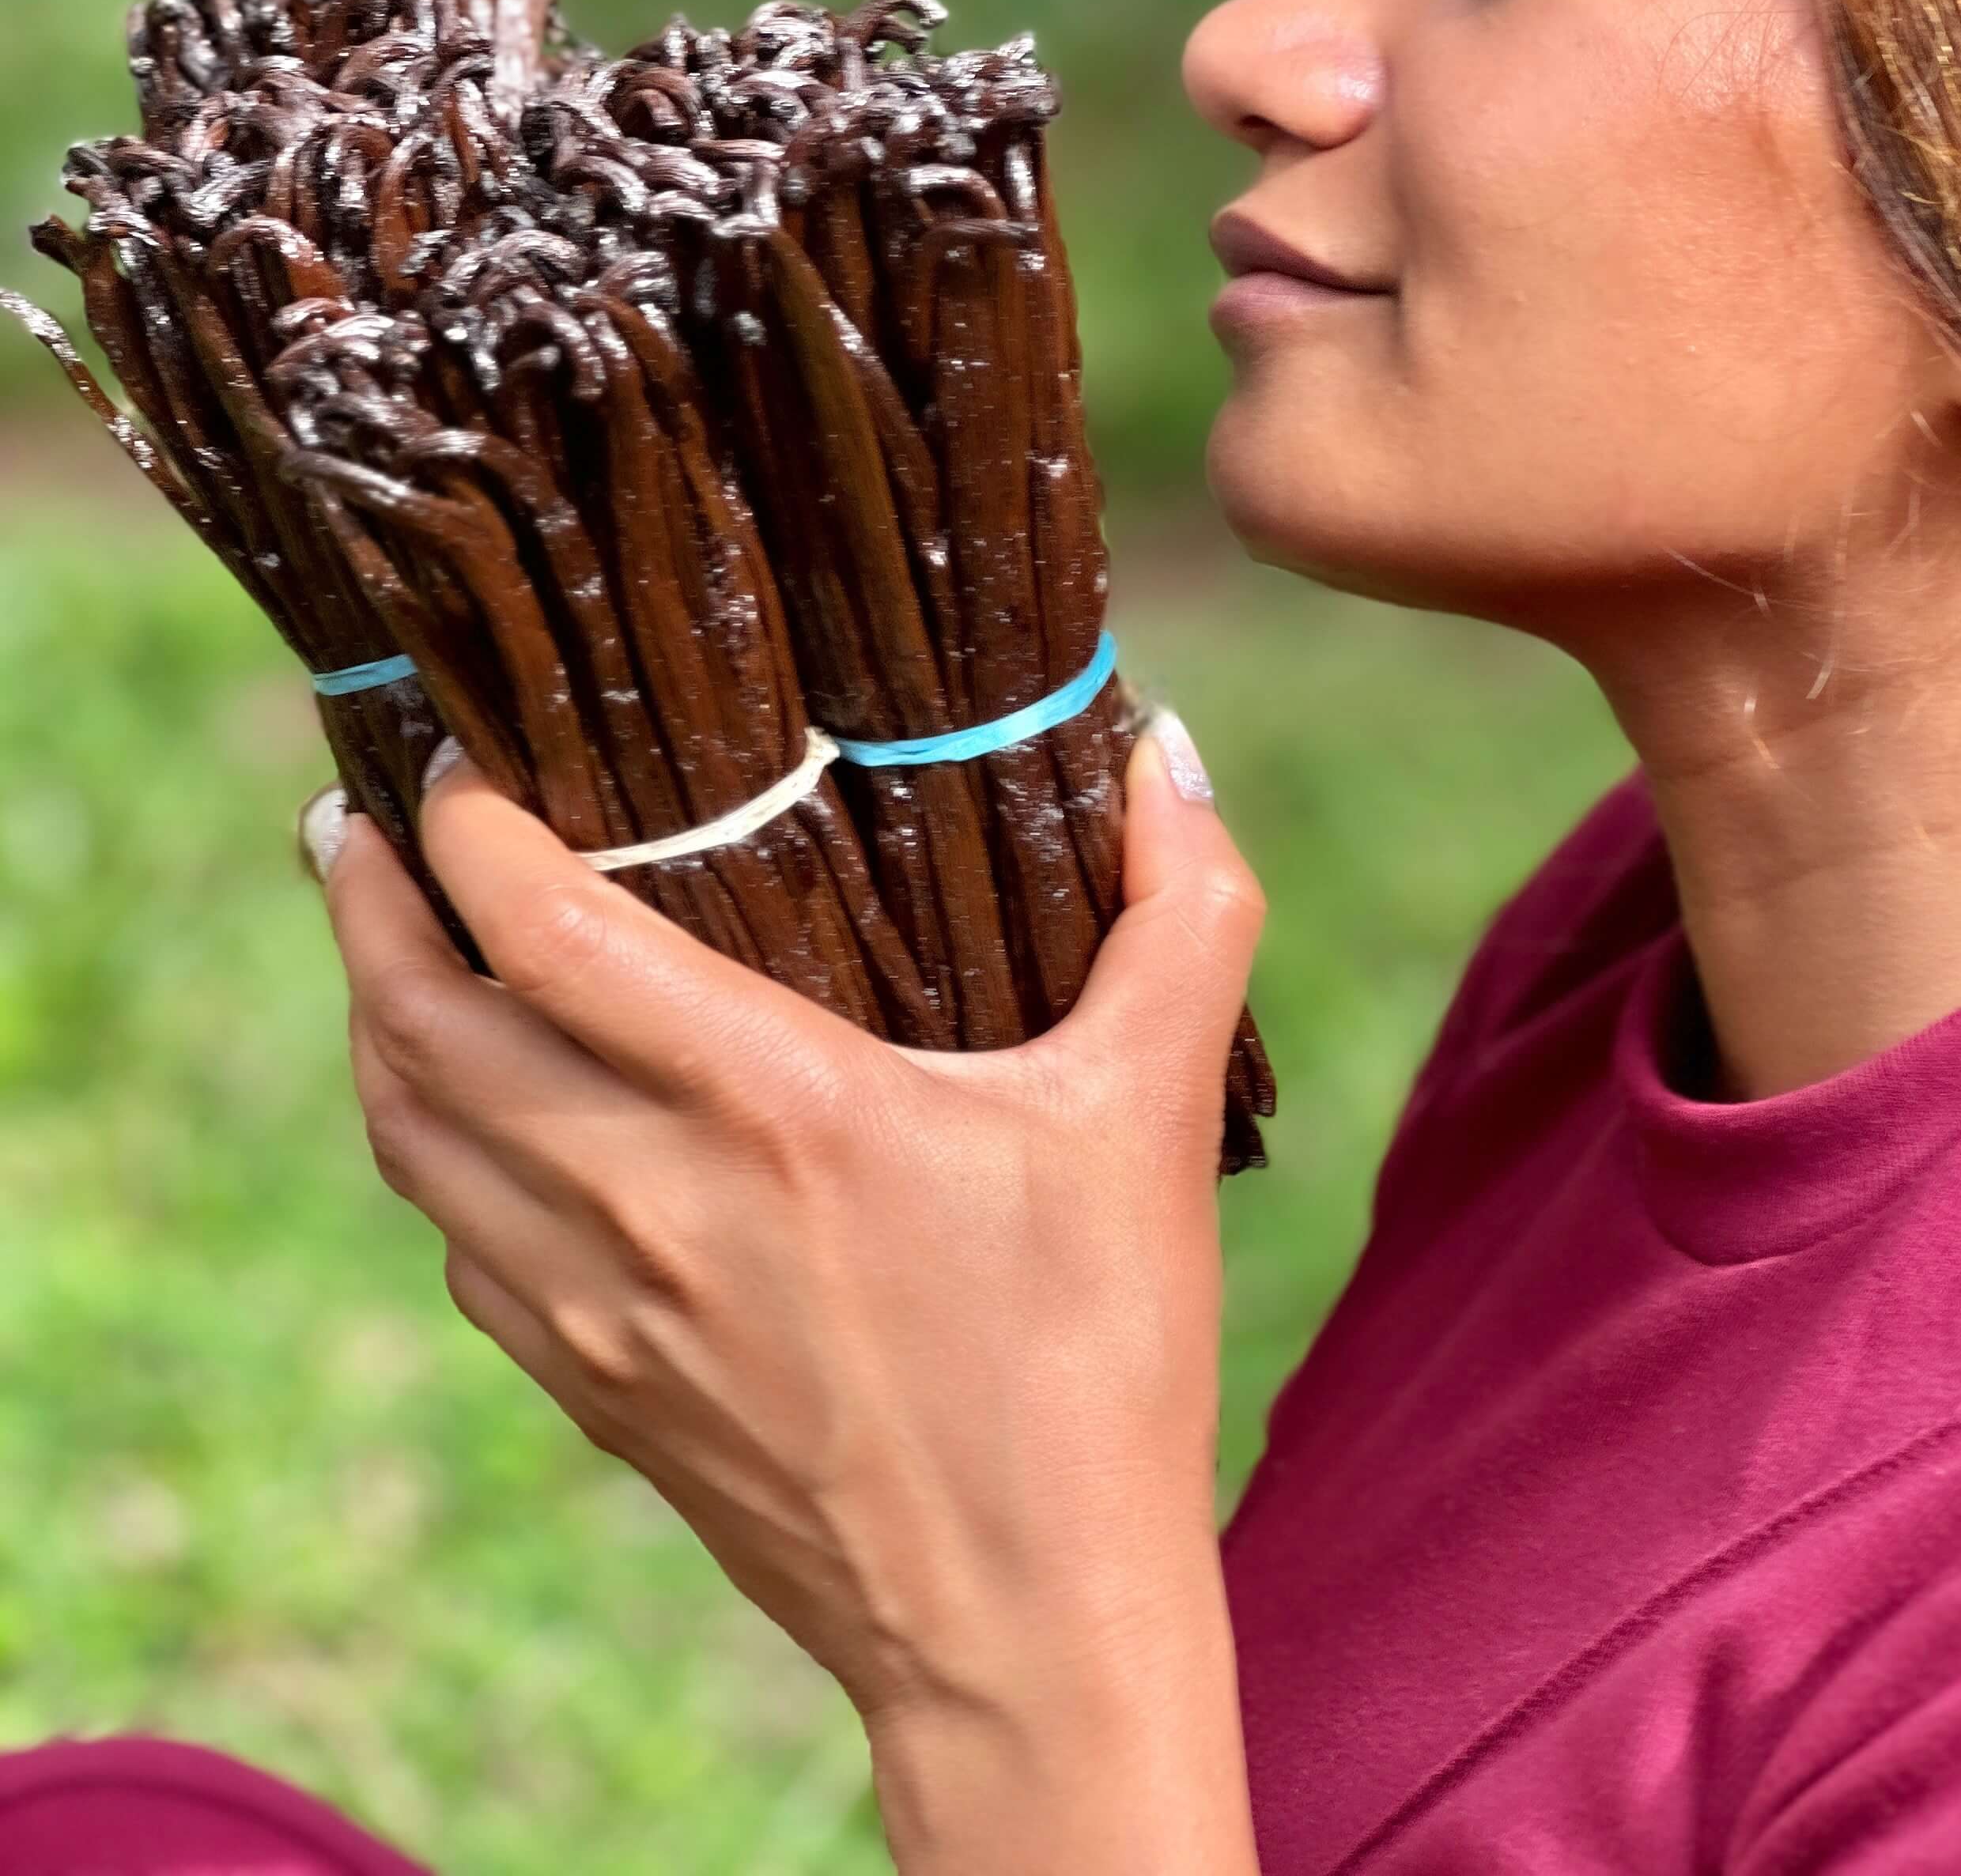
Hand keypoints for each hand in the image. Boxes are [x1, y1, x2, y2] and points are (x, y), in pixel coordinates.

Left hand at [314, 714, 1264, 1875]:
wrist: (1027, 1629)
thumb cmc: (1096, 1360)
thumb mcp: (1155, 1112)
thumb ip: (1182, 912)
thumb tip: (1168, 754)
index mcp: (771, 1109)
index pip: (542, 932)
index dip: (465, 827)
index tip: (452, 752)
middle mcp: (648, 1200)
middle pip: (422, 1026)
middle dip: (366, 903)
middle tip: (356, 815)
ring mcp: (602, 1310)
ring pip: (413, 1138)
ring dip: (376, 1019)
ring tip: (379, 933)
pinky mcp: (598, 1392)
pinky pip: (459, 1243)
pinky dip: (429, 1149)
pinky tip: (467, 1110)